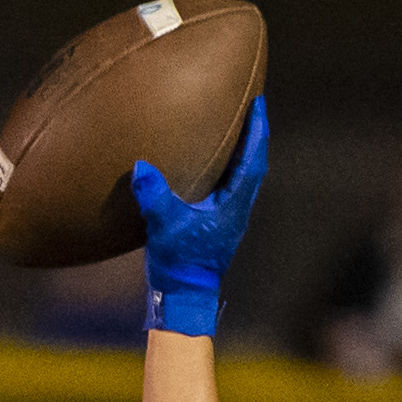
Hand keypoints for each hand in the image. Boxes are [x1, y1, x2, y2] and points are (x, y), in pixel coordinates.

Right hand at [132, 95, 269, 337]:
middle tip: (251, 109)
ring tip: (235, 132)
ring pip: (244, 178)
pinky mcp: (217, 228)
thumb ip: (154, 195)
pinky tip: (213, 169)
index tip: (259, 103)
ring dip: (243, 153)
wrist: (183, 298)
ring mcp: (228, 220)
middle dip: (253, 136)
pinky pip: (229, 190)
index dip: (257, 130)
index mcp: (233, 204)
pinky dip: (228, 171)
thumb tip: (141, 166)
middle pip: (253, 164)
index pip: (252, 159)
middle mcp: (237, 210)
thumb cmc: (179, 263)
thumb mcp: (164, 226)